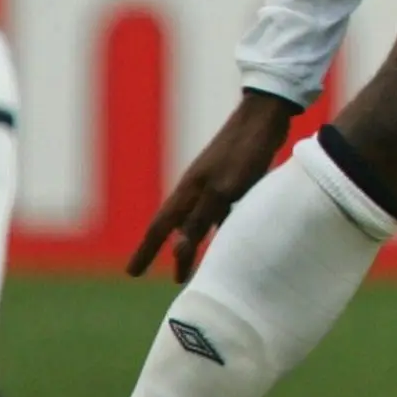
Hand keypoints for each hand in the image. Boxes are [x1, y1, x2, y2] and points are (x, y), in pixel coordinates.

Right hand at [131, 91, 300, 280]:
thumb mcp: (223, 191)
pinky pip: (220, 212)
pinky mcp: (234, 179)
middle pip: (179, 227)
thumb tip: (177, 250)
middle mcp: (196, 189)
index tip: (132, 273)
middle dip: (173, 252)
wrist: (264, 117)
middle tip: (176, 279)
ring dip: (197, 243)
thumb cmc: (243, 154)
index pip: (160, 228)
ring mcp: (214, 183)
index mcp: (188, 192)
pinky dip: (219, 228)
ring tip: (198, 265)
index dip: (146, 252)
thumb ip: (200, 219)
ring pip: (200, 221)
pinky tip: (228, 237)